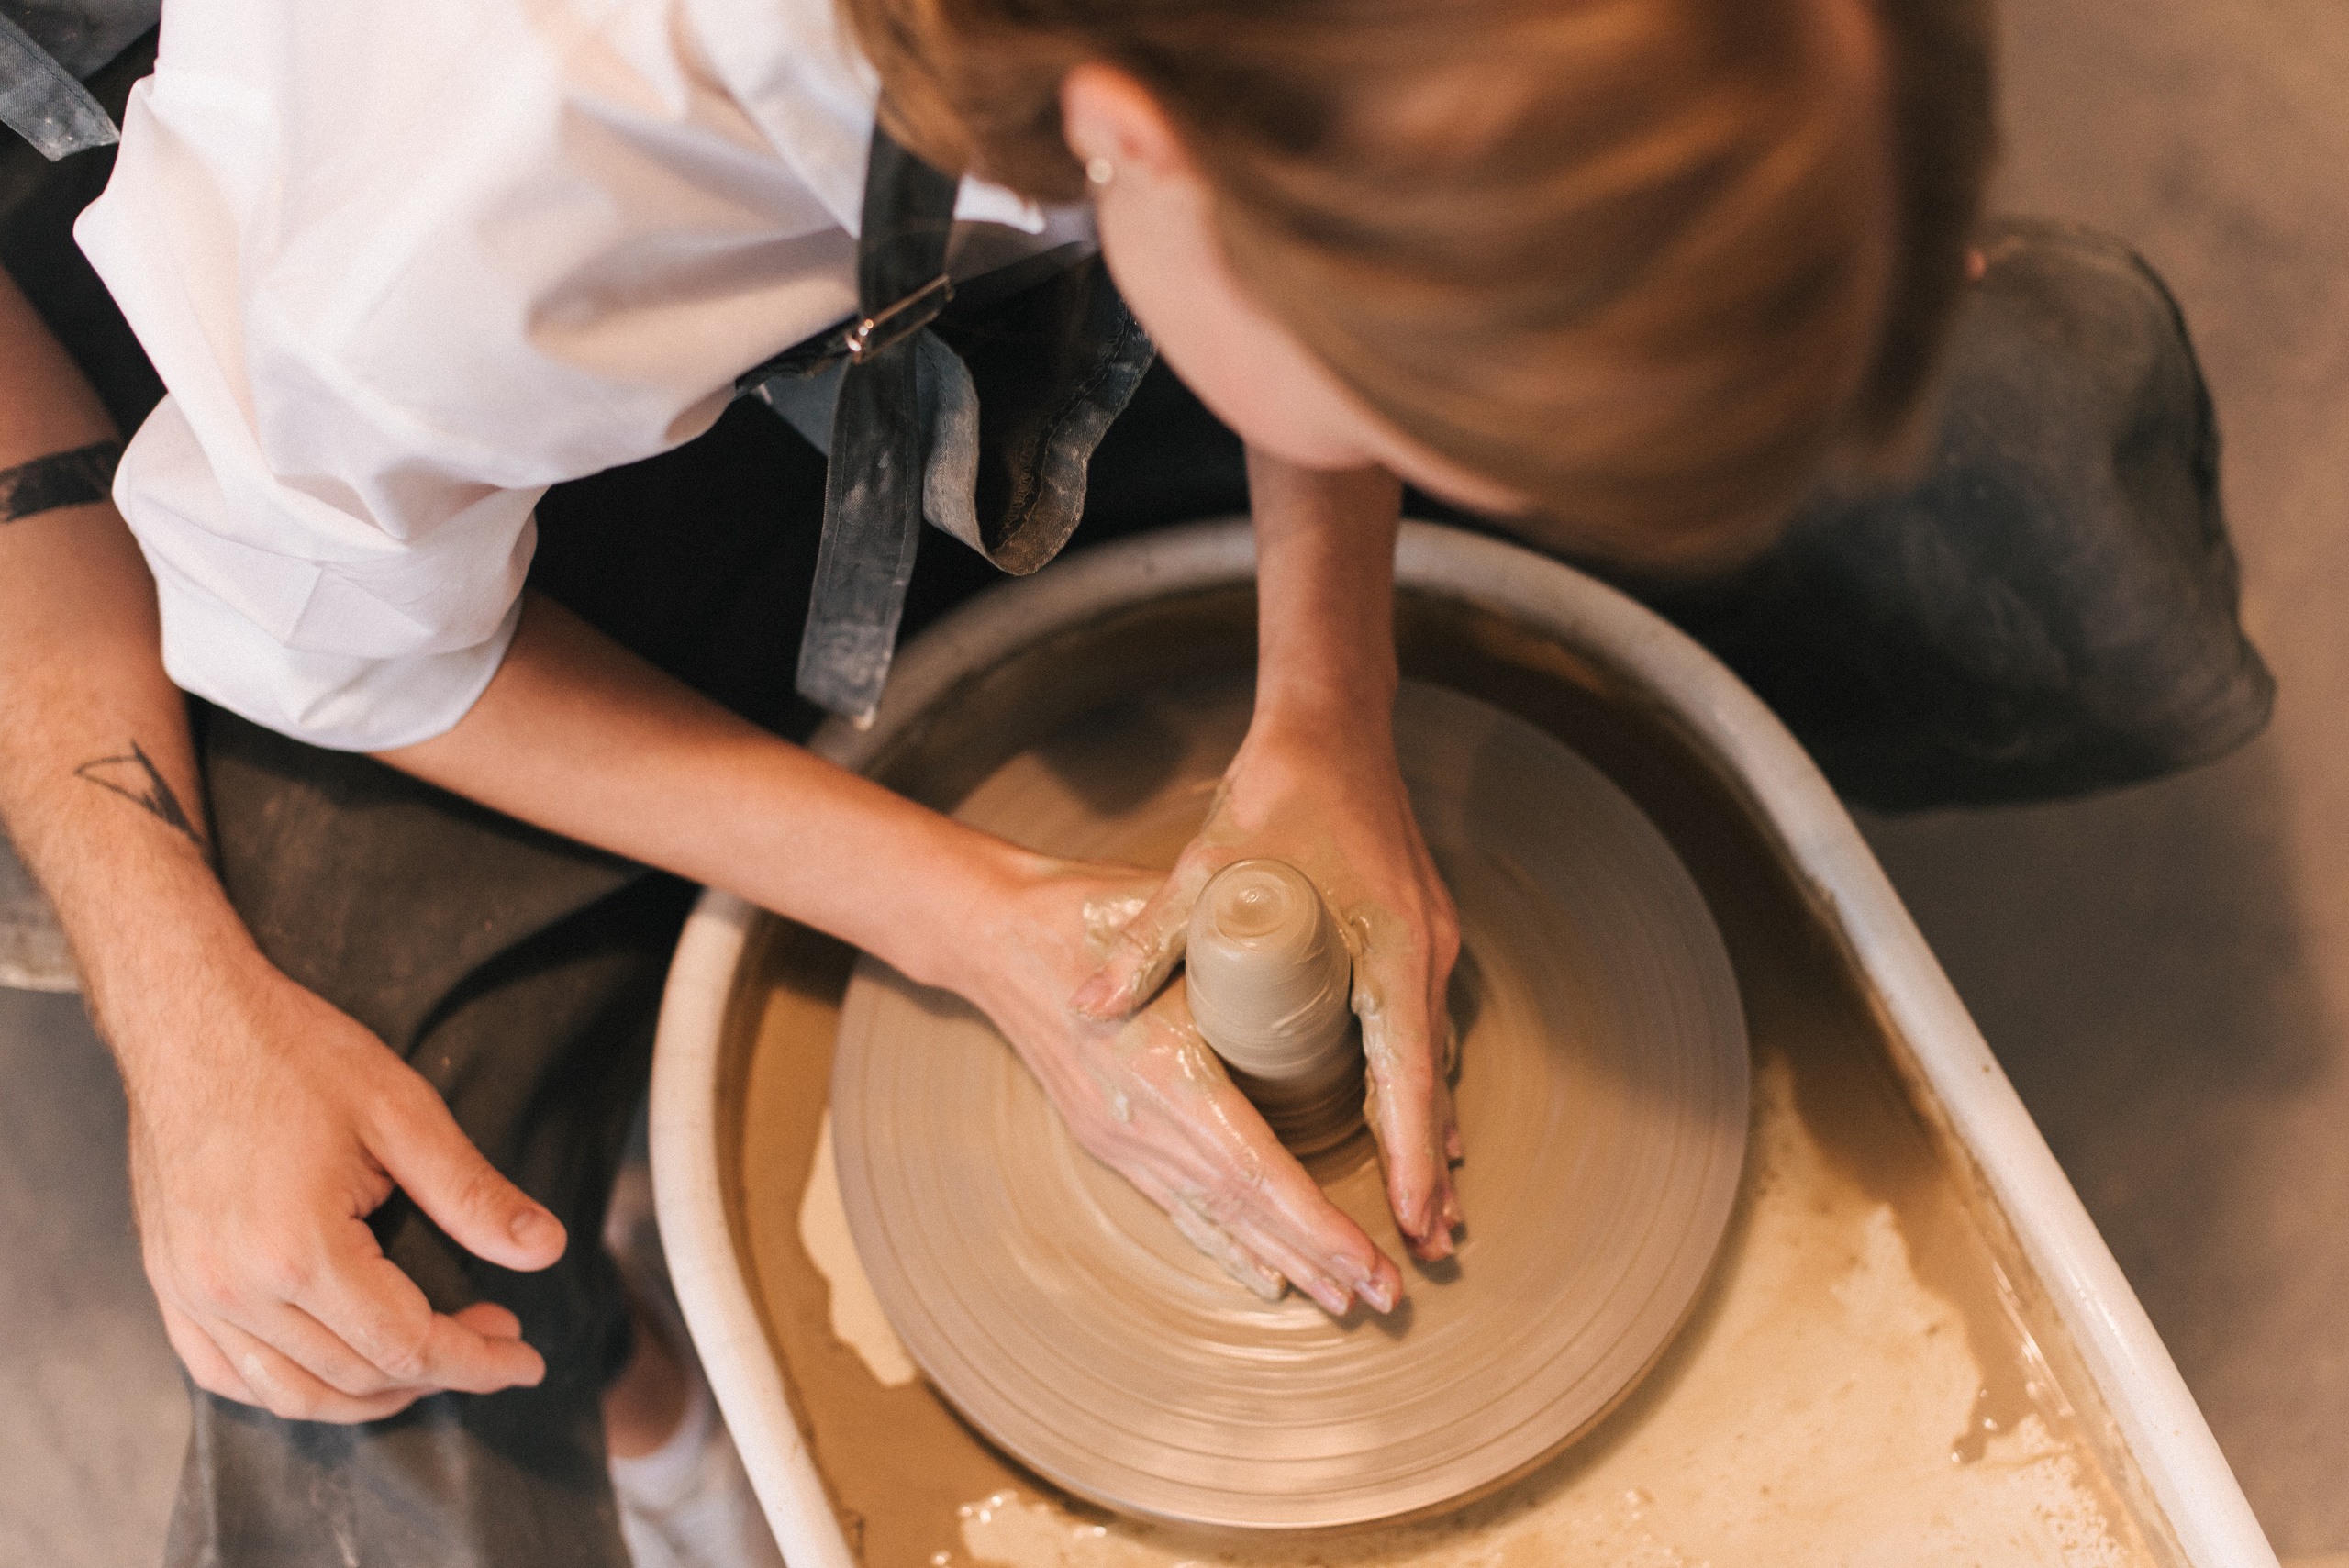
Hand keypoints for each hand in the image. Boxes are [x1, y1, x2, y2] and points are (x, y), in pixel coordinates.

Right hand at [121, 955, 566, 1421]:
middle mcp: (233, 1288)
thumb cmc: (296, 1054)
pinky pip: (225, 1372)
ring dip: (369, 1395)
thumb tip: (548, 1250)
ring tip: (431, 1364)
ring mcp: (190, 1291)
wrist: (190, 1016)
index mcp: (297, 1250)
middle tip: (497, 1336)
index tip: (527, 1360)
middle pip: (354, 1375)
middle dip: (440, 1371)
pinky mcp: (168, 1281)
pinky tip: (338, 1367)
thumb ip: (474, 1195)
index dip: (477, 1362)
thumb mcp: (404, 1115)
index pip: (406, 1345)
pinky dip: (288, 1387)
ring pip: (288, 1392)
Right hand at [955, 856, 1404, 1314]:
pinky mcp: (1111, 1139)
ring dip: (1281, 1261)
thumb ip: (1239, 950)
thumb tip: (1322, 955)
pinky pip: (1177, 1206)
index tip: (1369, 1259)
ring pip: (1213, 1218)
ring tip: (1343, 1300)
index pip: (1253, 1172)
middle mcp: (1141, 1125)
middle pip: (1242, 1212)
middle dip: (1318, 1258)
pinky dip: (1226, 1244)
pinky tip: (1264, 1275)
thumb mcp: (1168, 925)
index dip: (1314, 1224)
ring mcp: (1121, 1139)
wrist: (993, 937)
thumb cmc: (1083, 916)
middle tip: (1387, 1296)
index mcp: (1165, 1074)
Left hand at [1070, 711, 1463, 1261]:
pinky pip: (1421, 1022)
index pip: (1407, 1072)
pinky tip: (1412, 1116)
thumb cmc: (1276, 791)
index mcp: (1385, 946)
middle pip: (1432, 1079)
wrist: (1332, 720)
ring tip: (1424, 1204)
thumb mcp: (1205, 867)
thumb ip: (1151, 941)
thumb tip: (1088, 1008)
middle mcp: (1420, 951)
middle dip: (1429, 1163)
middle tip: (1428, 1243)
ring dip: (1427, 1126)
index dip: (1410, 1149)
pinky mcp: (1413, 930)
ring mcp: (1424, 940)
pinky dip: (1420, 1078)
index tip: (1413, 1215)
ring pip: (1431, 1053)